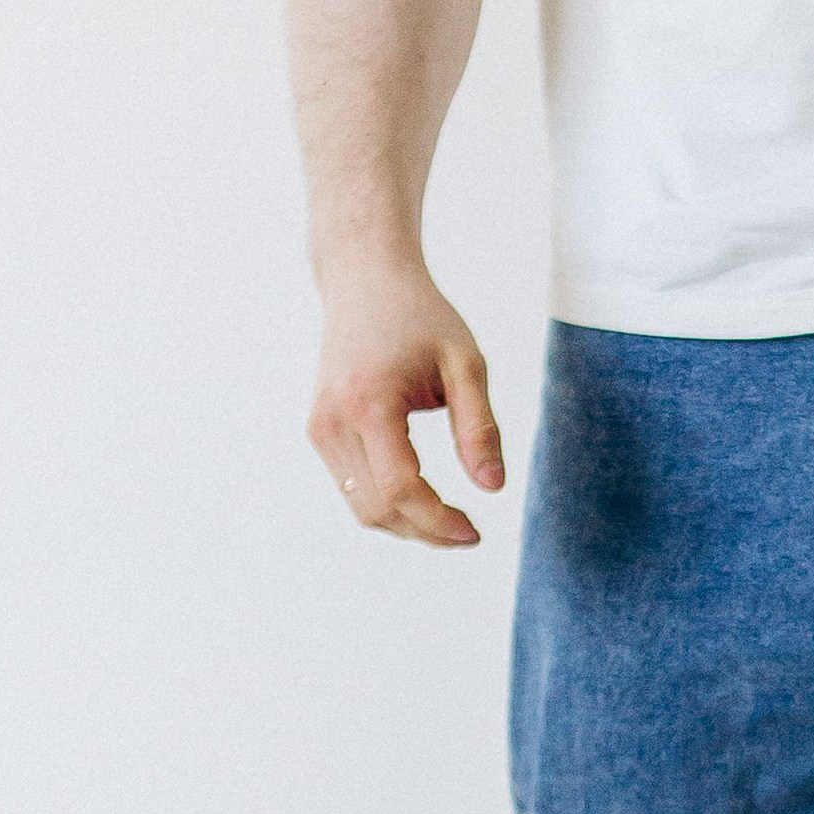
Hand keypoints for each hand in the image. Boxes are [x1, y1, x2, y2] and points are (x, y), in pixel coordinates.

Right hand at [307, 263, 503, 545]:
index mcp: (368, 402)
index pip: (401, 488)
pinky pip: (353, 490)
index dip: (439, 522)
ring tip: (449, 521)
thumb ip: (479, 427)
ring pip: (363, 509)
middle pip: (380, 508)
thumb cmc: (421, 317)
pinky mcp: (319, 431)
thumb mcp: (465, 364)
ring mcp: (320, 428)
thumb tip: (494, 487)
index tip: (475, 532)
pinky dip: (388, 506)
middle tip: (469, 532)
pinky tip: (422, 500)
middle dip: (427, 532)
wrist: (365, 280)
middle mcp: (333, 420)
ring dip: (408, 526)